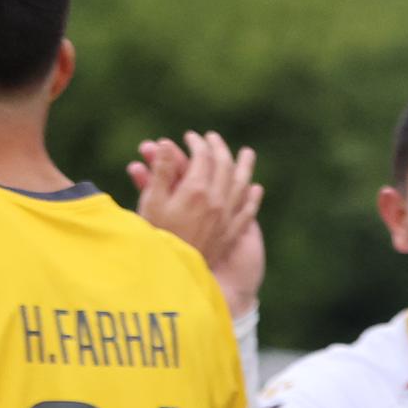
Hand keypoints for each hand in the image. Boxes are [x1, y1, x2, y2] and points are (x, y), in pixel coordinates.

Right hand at [131, 131, 265, 312]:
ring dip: (245, 168)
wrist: (170, 270)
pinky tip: (256, 189)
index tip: (191, 137)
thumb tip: (169, 144)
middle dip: (218, 149)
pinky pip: (247, 211)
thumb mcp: (152, 200)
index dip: (197, 144)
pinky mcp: (231, 233)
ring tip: (248, 153)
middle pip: (224, 167)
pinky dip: (252, 198)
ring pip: (242, 186)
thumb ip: (163, 172)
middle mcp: (216, 201)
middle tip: (212, 138)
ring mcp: (227, 218)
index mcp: (196, 191)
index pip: (203, 158)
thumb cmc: (154, 233)